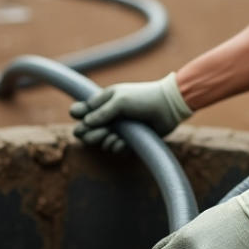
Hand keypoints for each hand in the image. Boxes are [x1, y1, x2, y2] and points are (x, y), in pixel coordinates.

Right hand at [70, 72, 191, 151]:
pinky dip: (119, 147)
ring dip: (107, 142)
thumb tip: (84, 123)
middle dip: (93, 135)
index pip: (80, 113)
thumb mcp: (120, 101)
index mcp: (103, 102)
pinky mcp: (129, 141)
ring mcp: (119, 129)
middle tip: (105, 132)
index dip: (80, 120)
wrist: (168, 107)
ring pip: (102, 143)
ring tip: (118, 137)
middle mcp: (108, 117)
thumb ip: (101, 112)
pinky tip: (126, 142)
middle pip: (87, 132)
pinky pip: (116, 150)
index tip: (86, 122)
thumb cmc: (143, 99)